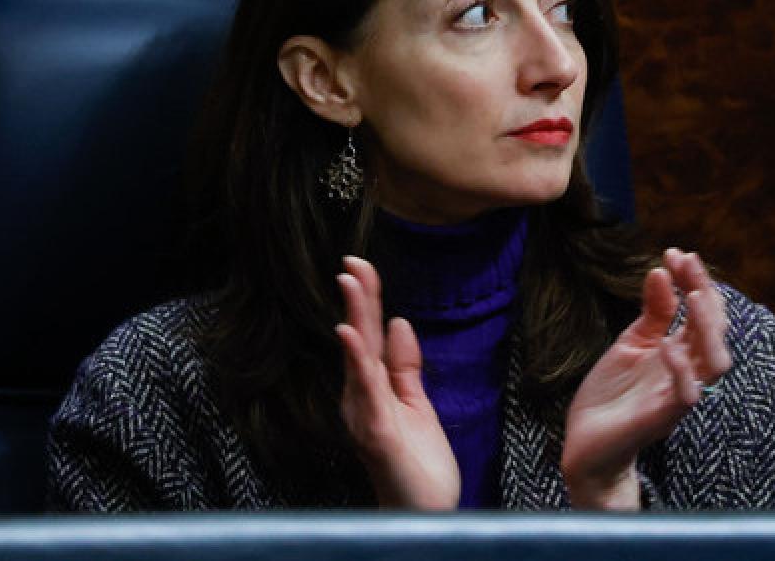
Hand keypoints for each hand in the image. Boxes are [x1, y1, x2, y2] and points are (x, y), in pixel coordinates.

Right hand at [335, 255, 459, 509]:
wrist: (425, 514)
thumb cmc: (417, 464)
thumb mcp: (416, 404)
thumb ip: (405, 365)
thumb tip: (398, 322)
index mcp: (373, 388)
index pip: (368, 335)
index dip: (366, 299)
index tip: (362, 265)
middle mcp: (361, 398)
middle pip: (359, 338)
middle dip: (357, 298)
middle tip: (352, 261)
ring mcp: (364, 415)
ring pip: (357, 357)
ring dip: (354, 318)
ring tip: (350, 284)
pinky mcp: (375, 432)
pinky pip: (364, 392)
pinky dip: (356, 362)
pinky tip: (349, 336)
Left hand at [561, 249, 730, 508]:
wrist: (585, 442)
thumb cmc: (612, 394)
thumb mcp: (631, 343)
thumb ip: (652, 313)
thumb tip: (660, 270)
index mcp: (682, 351)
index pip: (704, 312)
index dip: (696, 280)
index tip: (675, 252)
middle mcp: (688, 372)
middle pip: (717, 331)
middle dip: (706, 293)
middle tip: (686, 264)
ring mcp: (677, 395)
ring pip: (717, 363)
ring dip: (708, 327)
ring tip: (691, 297)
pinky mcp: (661, 418)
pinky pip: (687, 396)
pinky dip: (682, 369)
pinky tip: (667, 345)